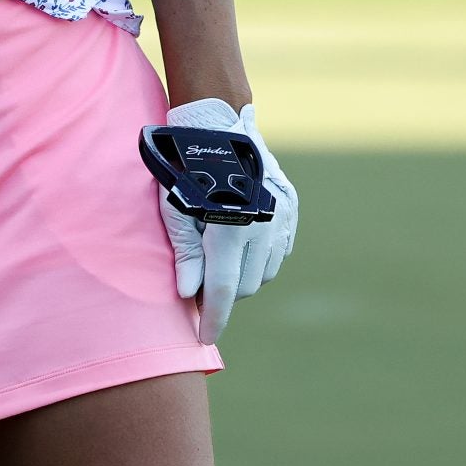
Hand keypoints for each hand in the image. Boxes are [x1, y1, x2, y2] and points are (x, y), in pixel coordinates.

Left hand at [158, 97, 298, 343]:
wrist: (220, 127)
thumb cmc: (187, 169)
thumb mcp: (174, 209)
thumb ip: (184, 254)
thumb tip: (187, 295)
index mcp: (230, 226)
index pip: (223, 289)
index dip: (213, 318)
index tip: (203, 337)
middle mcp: (262, 224)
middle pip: (244, 286)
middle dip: (222, 293)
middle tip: (199, 284)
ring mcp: (281, 216)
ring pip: (264, 273)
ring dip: (242, 276)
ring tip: (218, 258)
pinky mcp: (290, 209)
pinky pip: (278, 252)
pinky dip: (260, 258)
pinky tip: (241, 244)